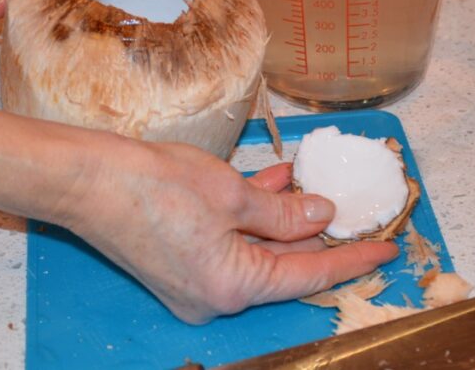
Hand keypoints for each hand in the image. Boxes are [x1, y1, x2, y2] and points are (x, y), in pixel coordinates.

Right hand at [0, 105, 398, 322]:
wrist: (87, 179)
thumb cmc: (154, 185)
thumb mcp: (231, 193)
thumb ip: (284, 212)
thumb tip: (322, 217)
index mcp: (233, 287)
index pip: (309, 275)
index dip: (351, 258)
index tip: (387, 248)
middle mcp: (217, 295)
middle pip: (284, 265)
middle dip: (318, 235)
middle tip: (357, 213)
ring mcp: (197, 281)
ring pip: (259, 249)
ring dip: (285, 219)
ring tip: (316, 186)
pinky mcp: (181, 261)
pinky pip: (231, 241)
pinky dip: (253, 216)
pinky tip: (274, 181)